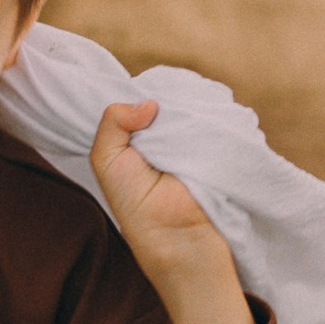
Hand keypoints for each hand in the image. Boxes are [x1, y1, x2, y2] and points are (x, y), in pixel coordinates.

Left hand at [91, 100, 257, 323]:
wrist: (176, 231)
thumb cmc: (135, 202)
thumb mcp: (106, 159)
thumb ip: (112, 122)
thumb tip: (148, 103)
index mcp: (140, 138)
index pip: (141, 101)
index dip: (140, 94)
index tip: (140, 92)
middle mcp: (167, 135)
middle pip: (168, 96)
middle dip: (164, 95)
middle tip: (162, 101)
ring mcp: (195, 136)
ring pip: (191, 103)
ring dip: (186, 104)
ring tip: (181, 110)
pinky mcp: (218, 140)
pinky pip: (214, 116)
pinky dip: (207, 113)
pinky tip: (200, 115)